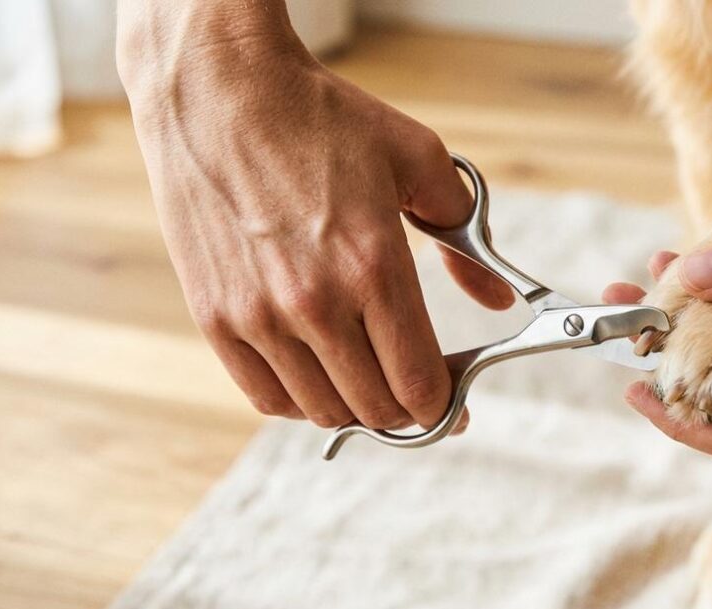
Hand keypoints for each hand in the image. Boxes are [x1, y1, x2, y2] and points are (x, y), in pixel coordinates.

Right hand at [123, 32, 511, 429]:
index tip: (452, 406)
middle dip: (409, 412)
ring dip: (357, 409)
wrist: (219, 92)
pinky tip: (319, 378)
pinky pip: (267, 397)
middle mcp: (315, 302)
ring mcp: (259, 315)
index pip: (419, 382)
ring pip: (323, 411)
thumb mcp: (417, 159)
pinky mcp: (215, 317)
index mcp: (374, 265)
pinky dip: (300, 401)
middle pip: (377, 408)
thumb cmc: (321, 120)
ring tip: (369, 382)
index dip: (444, 408)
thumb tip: (496, 297)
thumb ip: (466, 237)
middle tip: (417, 395)